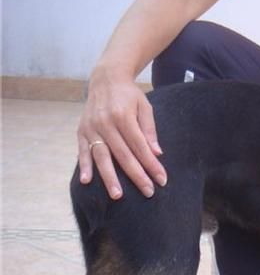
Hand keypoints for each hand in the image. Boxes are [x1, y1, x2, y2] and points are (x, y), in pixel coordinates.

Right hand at [77, 66, 166, 198]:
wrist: (106, 79)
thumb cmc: (129, 95)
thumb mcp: (145, 107)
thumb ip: (149, 130)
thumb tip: (157, 153)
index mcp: (123, 116)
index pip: (140, 146)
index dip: (151, 164)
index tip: (162, 179)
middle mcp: (106, 123)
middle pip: (123, 155)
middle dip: (136, 175)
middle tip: (148, 192)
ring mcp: (92, 128)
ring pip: (102, 157)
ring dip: (109, 177)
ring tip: (117, 196)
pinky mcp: (81, 131)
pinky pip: (83, 152)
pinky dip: (84, 166)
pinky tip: (87, 181)